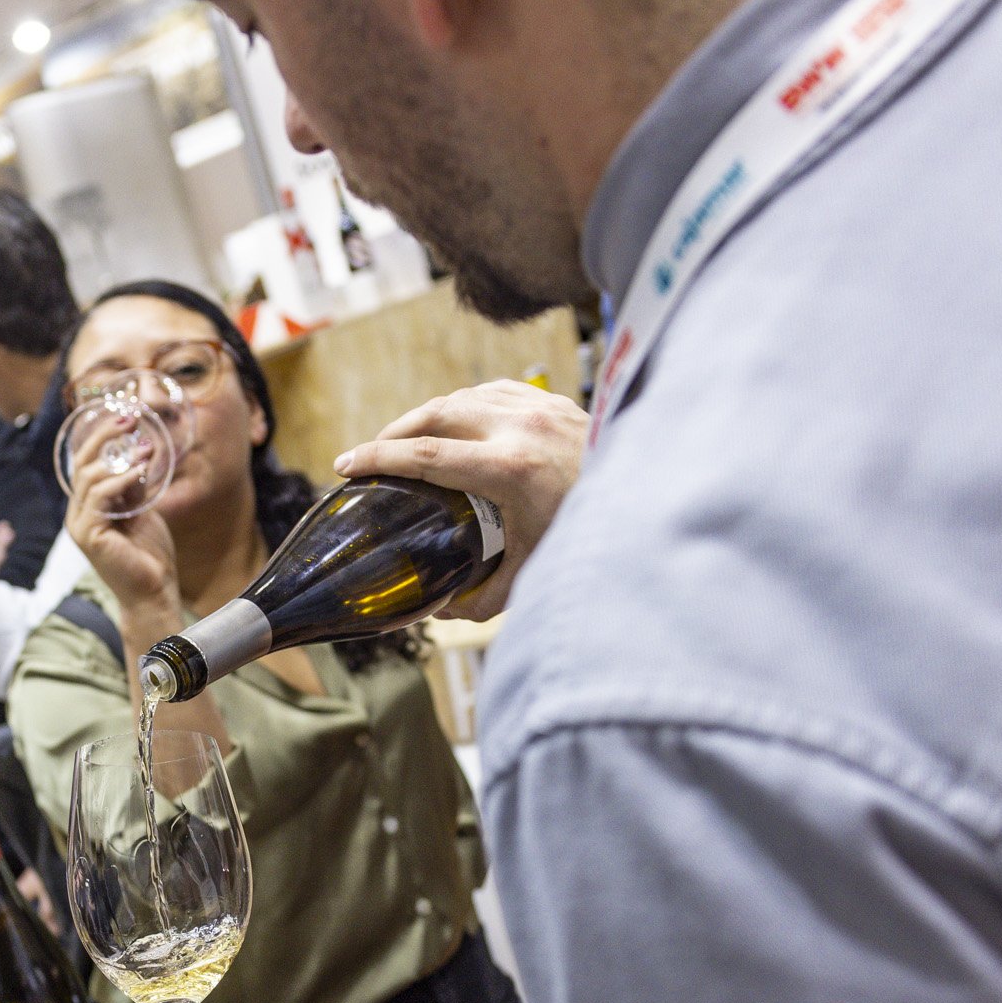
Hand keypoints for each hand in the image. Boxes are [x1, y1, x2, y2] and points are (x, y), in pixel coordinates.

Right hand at [63, 433, 183, 624]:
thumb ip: (134, 487)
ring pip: (88, 478)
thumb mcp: (142, 510)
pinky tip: (138, 472)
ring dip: (118, 458)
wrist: (153, 592)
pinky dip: (119, 480)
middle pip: (82, 464)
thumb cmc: (148, 555)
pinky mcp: (89, 536)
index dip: (101, 436)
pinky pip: (99, 498)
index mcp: (87, 507)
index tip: (126, 417)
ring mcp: (80, 525)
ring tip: (145, 449)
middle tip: (130, 419)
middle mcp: (78, 514)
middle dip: (105, 436)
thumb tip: (139, 454)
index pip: (85, 463)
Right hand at [332, 380, 589, 620]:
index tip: (347, 466)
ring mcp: (538, 407)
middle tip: (369, 453)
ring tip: (406, 440)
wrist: (655, 496)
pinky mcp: (552, 400)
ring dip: (427, 416)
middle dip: (394, 432)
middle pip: (435, 415)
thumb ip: (479, 598)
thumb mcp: (532, 575)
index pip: (425, 455)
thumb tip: (438, 610)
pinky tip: (455, 423)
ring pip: (462, 398)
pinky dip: (465, 406)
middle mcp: (520, 428)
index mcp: (509, 469)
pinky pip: (492, 392)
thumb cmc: (591, 536)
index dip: (378, 458)